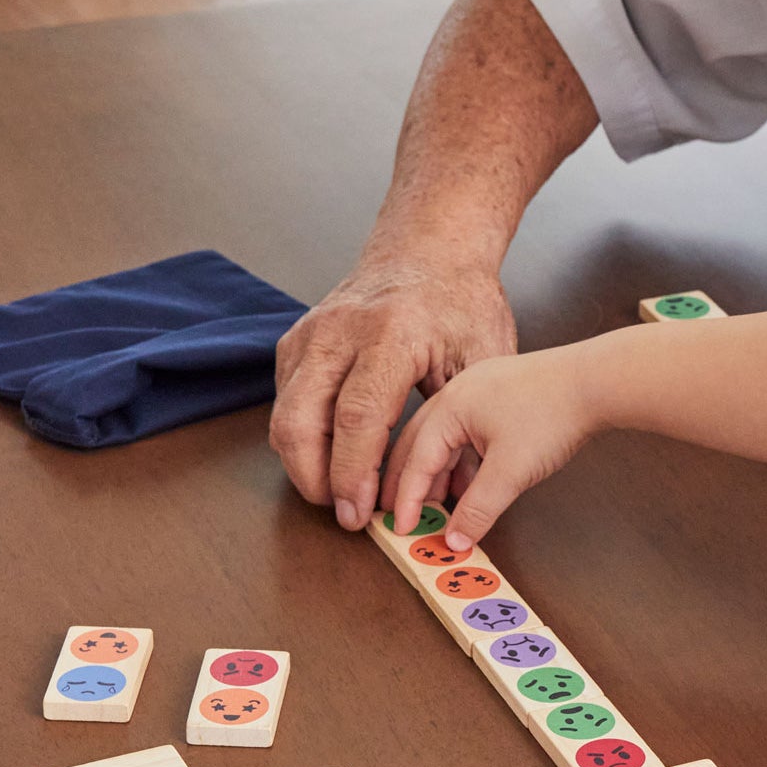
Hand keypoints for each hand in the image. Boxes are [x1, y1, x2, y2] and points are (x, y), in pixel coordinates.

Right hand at [270, 252, 516, 525]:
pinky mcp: (295, 342)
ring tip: (338, 495)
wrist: (428, 251)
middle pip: (300, 420)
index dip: (354, 474)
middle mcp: (338, 332)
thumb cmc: (460, 304)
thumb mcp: (484, 359)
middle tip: (345, 515)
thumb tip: (459, 497)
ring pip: (283, 415)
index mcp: (390, 335)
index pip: (356, 418)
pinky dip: (300, 439)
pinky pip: (284, 401)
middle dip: (316, 480)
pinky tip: (330, 459)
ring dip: (303, 465)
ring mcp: (310, 334)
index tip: (361, 513)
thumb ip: (469, 425)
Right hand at [378, 343, 596, 548]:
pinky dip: (462, 461)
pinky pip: (468, 434)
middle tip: (397, 514)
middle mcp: (457, 395)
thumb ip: (479, 508)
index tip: (399, 527)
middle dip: (407, 482)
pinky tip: (469, 484)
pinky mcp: (501, 397)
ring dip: (437, 474)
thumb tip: (456, 538)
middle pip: (418, 445)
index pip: (415, 460)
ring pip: (445, 440)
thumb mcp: (511, 471)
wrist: (597, 381)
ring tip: (434, 506)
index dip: (405, 499)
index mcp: (449, 408)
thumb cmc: (554, 414)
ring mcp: (479, 393)